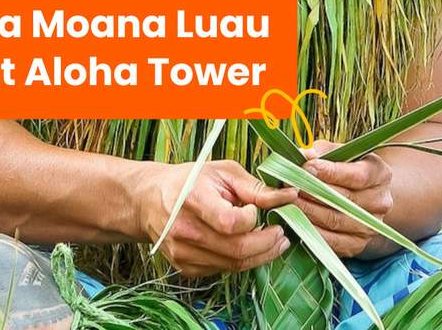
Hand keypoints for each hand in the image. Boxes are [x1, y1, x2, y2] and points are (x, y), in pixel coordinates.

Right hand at [137, 159, 296, 277]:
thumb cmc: (192, 180)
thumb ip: (256, 187)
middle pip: (236, 249)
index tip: (258, 210)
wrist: (151, 200)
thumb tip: (290, 195)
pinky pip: (222, 270)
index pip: (229, 222)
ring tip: (274, 240)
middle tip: (282, 233)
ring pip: (232, 265)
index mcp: (192, 199)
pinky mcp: (185, 267)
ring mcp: (182, 252)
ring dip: (260, 255)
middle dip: (267, 243)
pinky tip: (250, 247)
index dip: (251, 219)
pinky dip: (242, 261)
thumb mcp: (224, 171)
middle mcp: (184, 230)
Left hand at [295, 141, 393, 257]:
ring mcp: (370, 226)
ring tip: (289, 202)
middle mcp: (380, 202)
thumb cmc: (347, 171)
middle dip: (314, 192)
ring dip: (309, 212)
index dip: (331, 172)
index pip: (358, 176)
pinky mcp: (357, 245)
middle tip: (290, 186)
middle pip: (345, 200)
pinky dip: (311, 231)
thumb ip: (323, 152)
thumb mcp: (340, 154)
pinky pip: (331, 241)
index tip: (307, 167)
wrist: (362, 198)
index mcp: (381, 175)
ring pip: (335, 221)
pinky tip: (296, 221)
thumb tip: (306, 155)